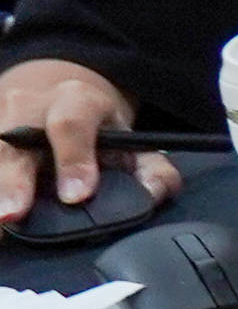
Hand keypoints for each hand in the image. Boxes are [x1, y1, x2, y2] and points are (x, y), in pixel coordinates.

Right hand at [0, 59, 167, 226]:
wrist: (55, 94)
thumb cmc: (96, 129)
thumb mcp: (132, 140)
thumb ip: (152, 169)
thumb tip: (152, 193)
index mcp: (76, 100)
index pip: (71, 124)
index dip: (73, 159)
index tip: (77, 196)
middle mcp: (30, 104)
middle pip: (14, 140)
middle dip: (12, 179)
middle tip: (12, 214)